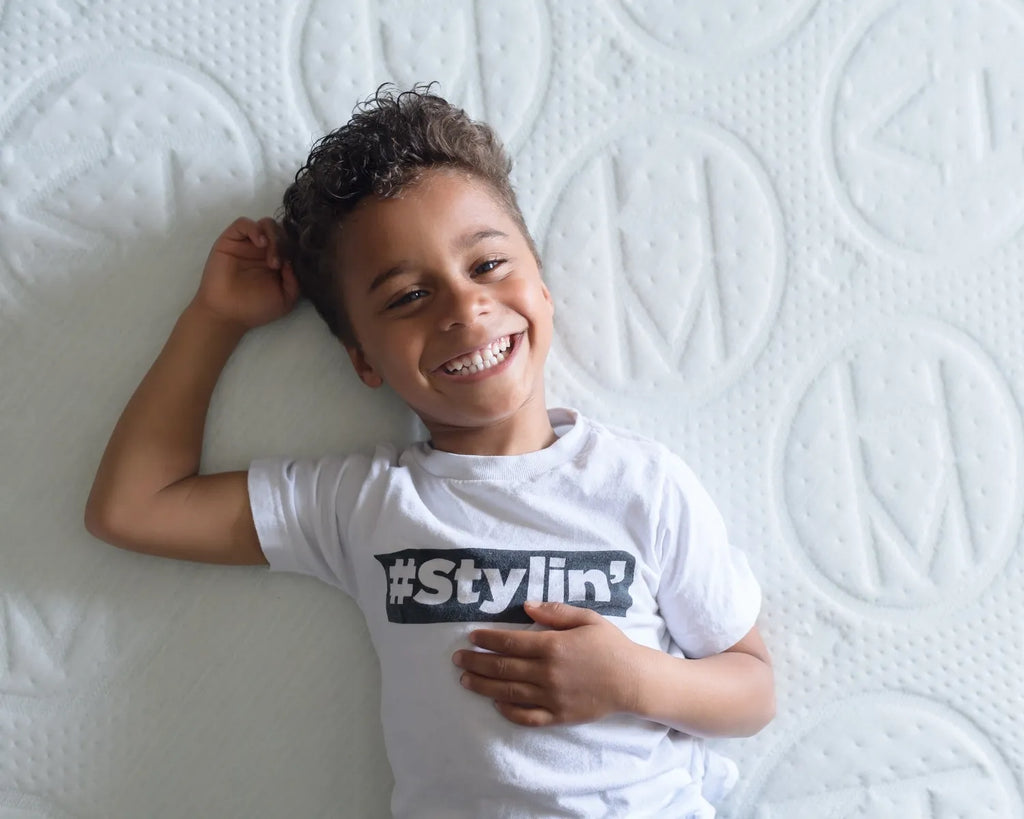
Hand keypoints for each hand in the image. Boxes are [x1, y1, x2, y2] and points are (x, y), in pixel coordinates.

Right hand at [193, 217, 299, 330]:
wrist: (227, 314)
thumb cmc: (256, 308)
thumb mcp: (286, 299)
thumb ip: (296, 280)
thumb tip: (295, 260)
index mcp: (279, 261)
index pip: (293, 243)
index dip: (297, 248)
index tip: (298, 262)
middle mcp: (265, 250)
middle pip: (282, 231)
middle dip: (286, 244)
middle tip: (280, 265)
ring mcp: (248, 244)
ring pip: (266, 224)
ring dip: (274, 237)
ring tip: (272, 259)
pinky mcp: (231, 240)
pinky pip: (244, 223)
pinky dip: (255, 228)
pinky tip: (261, 243)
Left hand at [452, 601, 640, 726]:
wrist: (632, 681)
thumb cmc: (610, 646)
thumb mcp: (587, 619)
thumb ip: (556, 612)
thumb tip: (527, 606)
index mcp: (553, 646)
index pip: (509, 642)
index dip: (487, 639)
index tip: (472, 636)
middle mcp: (547, 672)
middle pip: (502, 667)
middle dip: (476, 662)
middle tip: (457, 658)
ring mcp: (551, 696)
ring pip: (508, 692)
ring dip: (483, 685)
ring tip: (465, 680)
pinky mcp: (558, 715)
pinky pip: (526, 716)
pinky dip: (508, 711)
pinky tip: (495, 703)